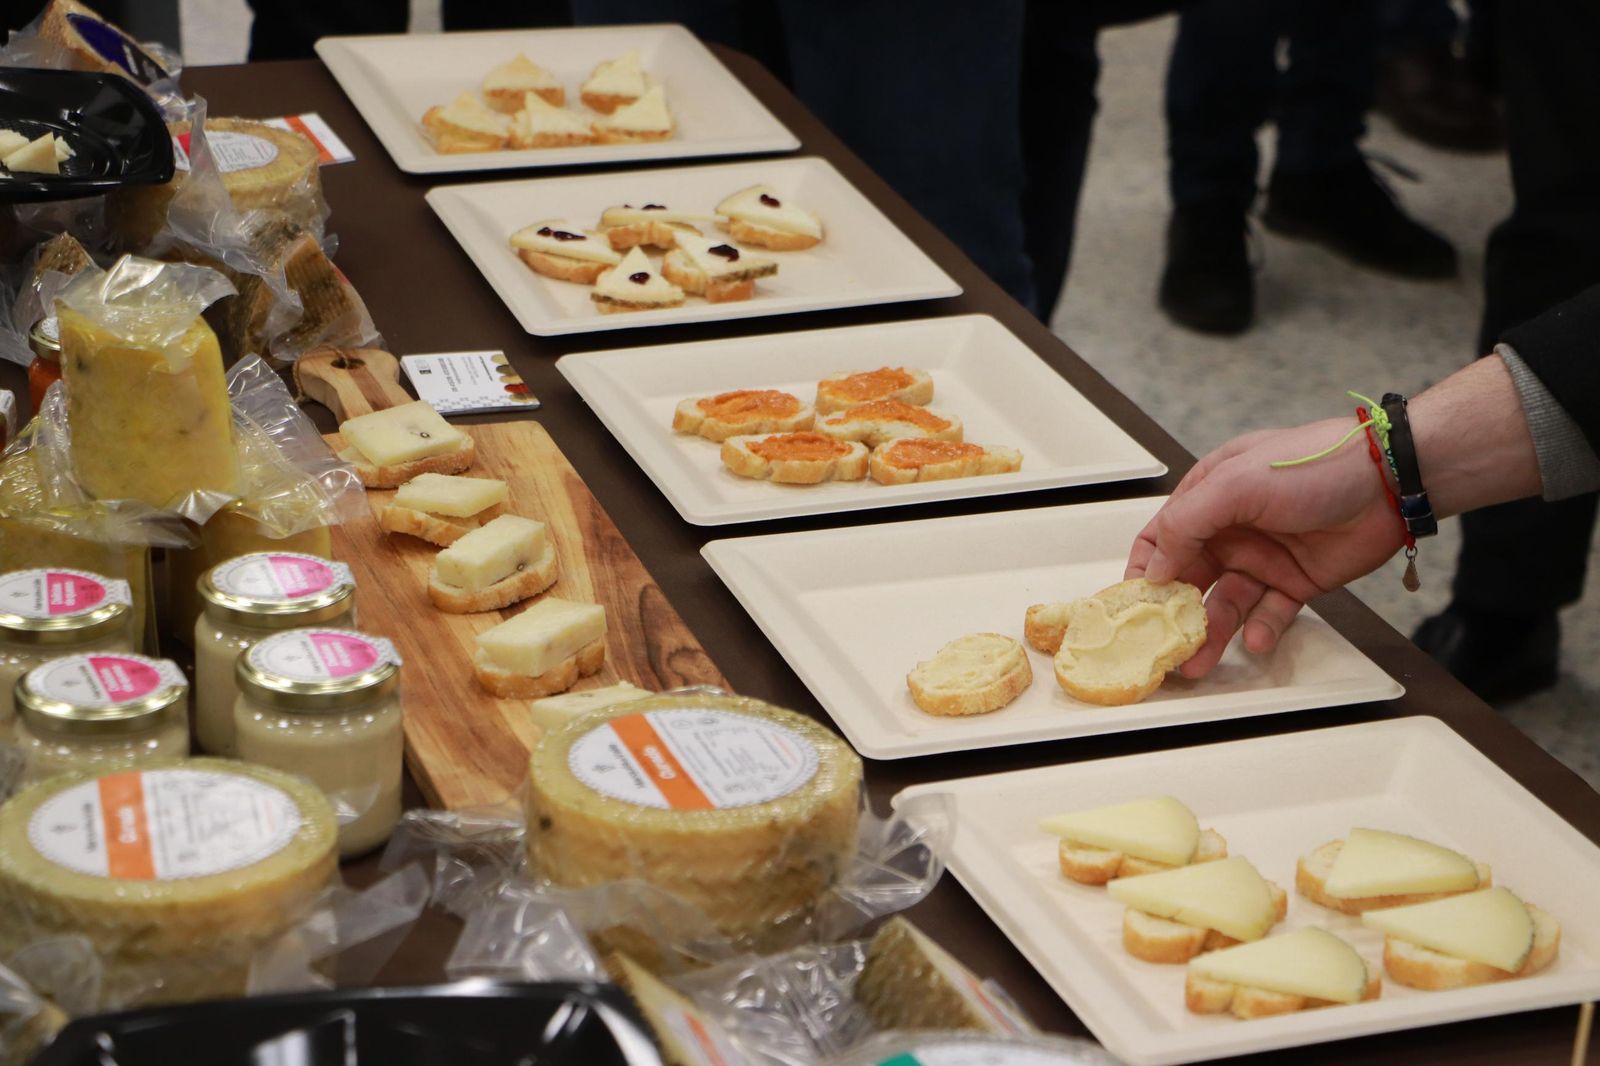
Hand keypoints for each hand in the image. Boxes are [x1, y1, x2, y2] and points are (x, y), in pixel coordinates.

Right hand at [1126, 418, 1405, 677]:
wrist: (1390, 481)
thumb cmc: (1313, 466)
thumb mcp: (1235, 484)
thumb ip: (1186, 524)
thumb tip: (1154, 569)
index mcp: (1209, 496)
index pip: (1161, 538)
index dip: (1143, 571)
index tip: (1133, 605)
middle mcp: (1230, 529)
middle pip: (1189, 579)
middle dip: (1175, 614)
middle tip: (1165, 645)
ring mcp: (1262, 557)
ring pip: (1225, 603)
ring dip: (1212, 632)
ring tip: (1201, 660)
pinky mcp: (1294, 582)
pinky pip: (1269, 613)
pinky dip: (1260, 629)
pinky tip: (1255, 639)